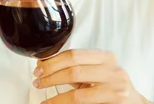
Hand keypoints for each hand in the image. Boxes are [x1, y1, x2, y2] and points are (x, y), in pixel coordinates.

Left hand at [32, 50, 150, 103]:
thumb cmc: (112, 87)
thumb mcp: (97, 72)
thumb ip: (77, 67)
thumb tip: (45, 66)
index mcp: (106, 58)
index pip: (74, 55)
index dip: (52, 61)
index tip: (39, 68)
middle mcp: (113, 71)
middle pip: (73, 70)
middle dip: (51, 76)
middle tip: (37, 81)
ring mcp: (116, 89)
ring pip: (77, 93)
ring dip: (55, 97)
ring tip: (43, 97)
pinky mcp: (115, 103)